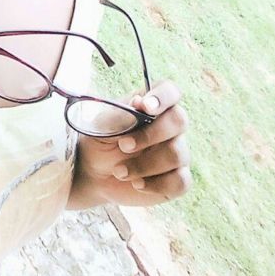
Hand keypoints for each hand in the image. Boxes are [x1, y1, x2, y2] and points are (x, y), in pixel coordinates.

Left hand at [72, 80, 190, 205]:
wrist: (93, 173)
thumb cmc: (99, 141)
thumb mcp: (103, 125)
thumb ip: (122, 114)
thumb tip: (140, 101)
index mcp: (152, 105)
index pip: (170, 91)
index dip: (163, 97)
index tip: (145, 107)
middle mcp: (169, 126)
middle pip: (179, 121)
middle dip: (150, 135)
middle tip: (123, 145)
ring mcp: (175, 152)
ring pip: (177, 154)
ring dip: (145, 165)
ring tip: (119, 171)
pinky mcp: (176, 179)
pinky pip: (181, 182)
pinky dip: (156, 185)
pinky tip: (137, 184)